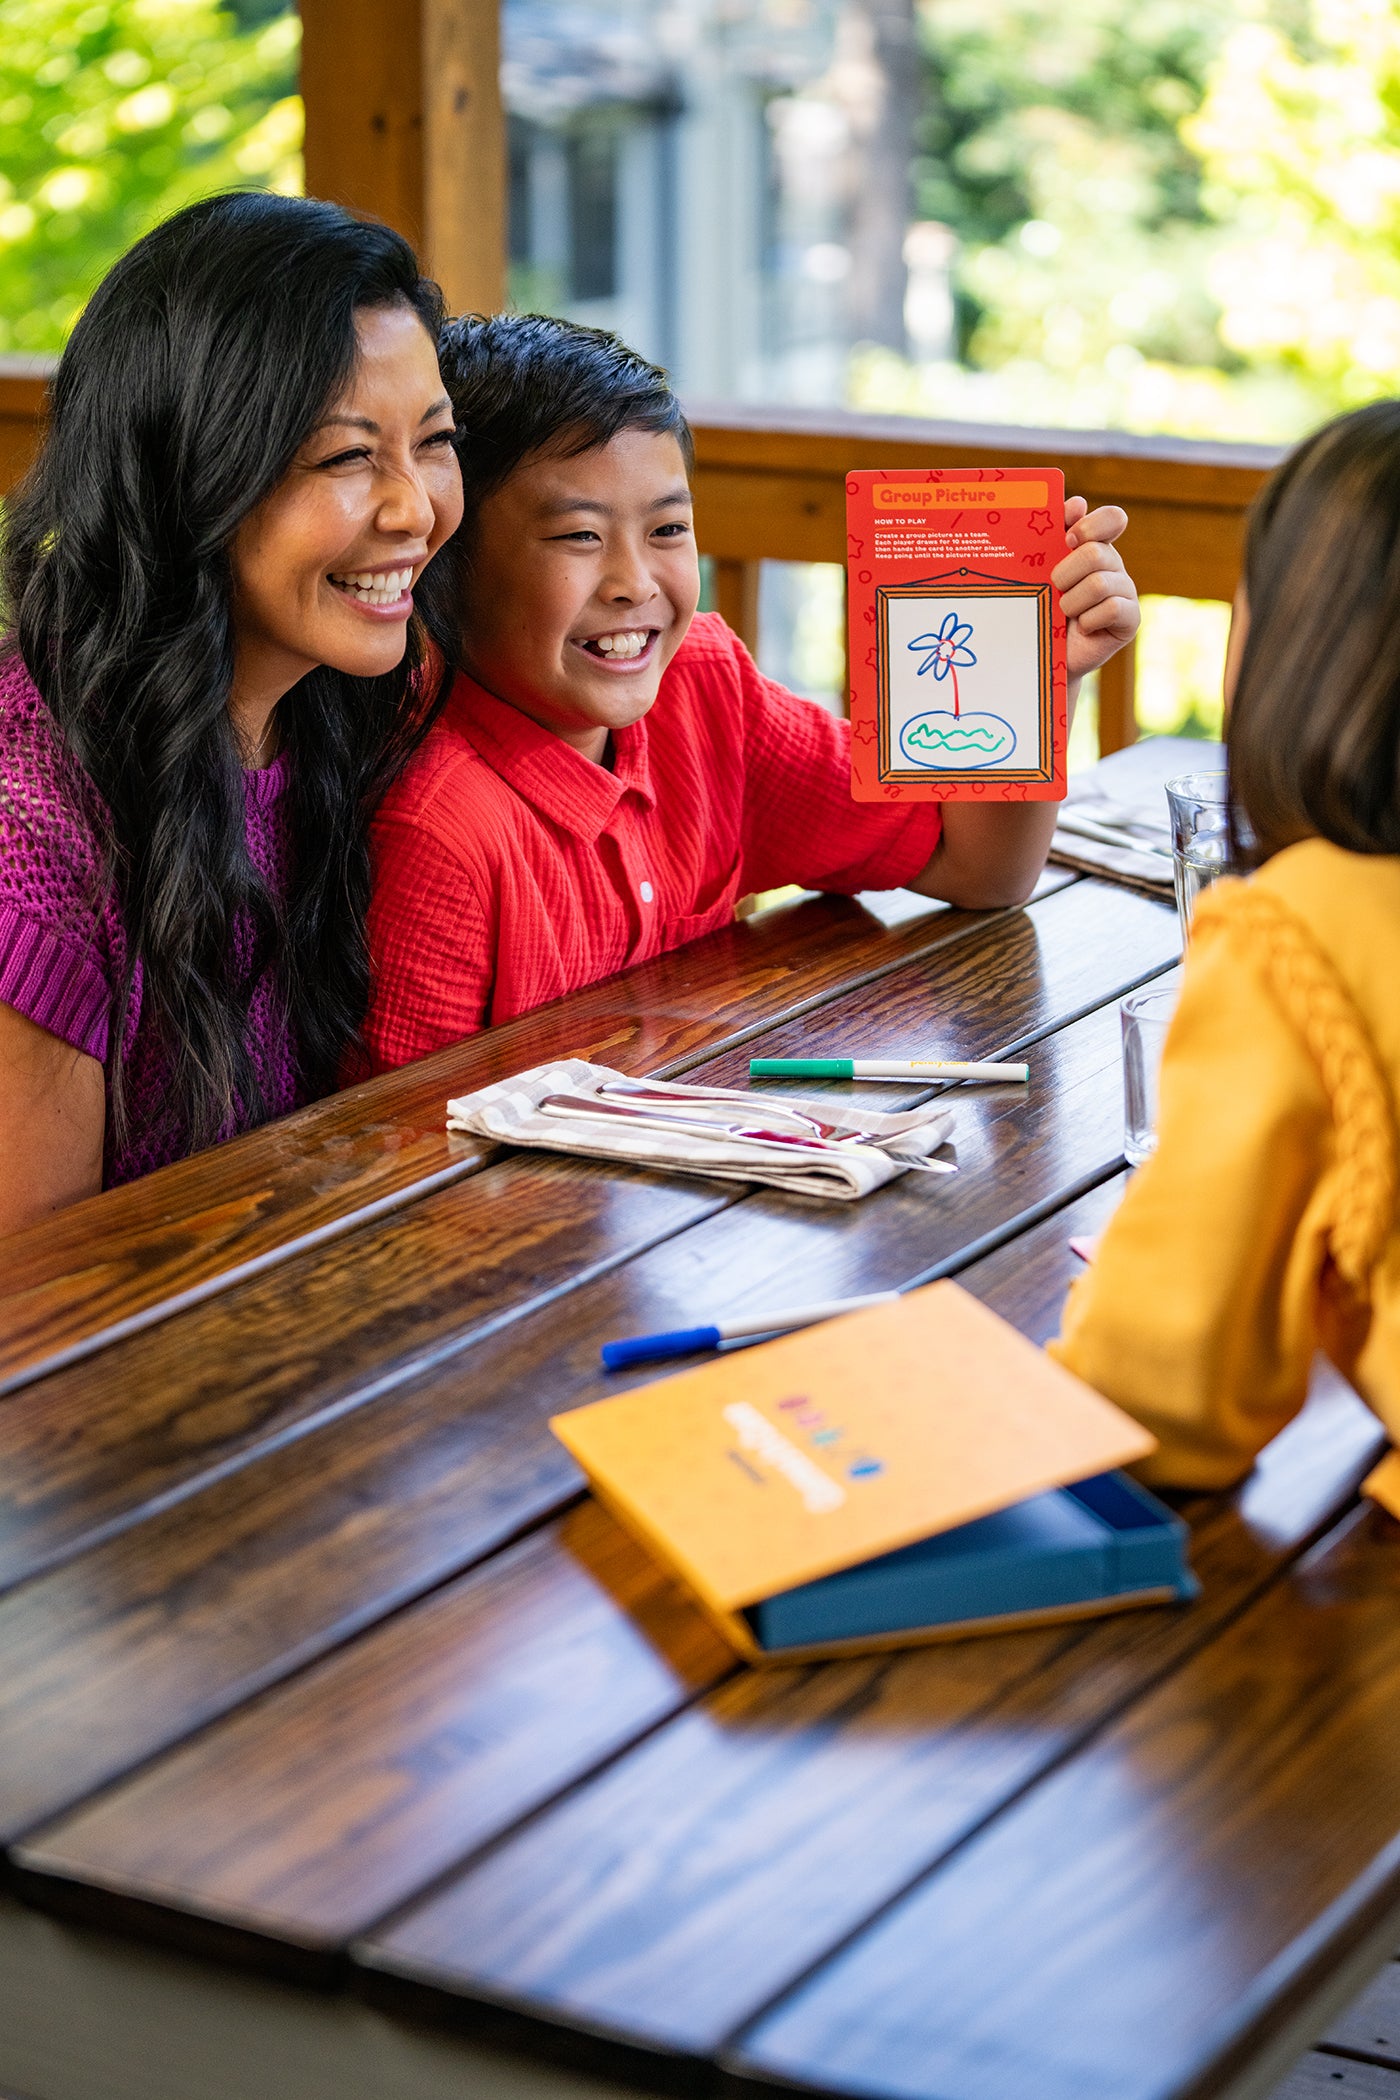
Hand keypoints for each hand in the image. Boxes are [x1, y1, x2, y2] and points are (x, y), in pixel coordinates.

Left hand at [1054, 497, 1139, 686]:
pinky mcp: (1131, 619)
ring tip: (1065, 613)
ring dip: (1072, 601)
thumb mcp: (1040, 570)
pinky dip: (1088, 620)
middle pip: (1096, 553)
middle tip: (1055, 588)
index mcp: (1096, 546)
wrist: (1044, 654)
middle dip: (1066, 573)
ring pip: (1099, 583)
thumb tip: (1077, 503)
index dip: (1091, 525)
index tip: (1068, 540)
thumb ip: (1054, 534)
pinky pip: (1112, 609)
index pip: (1112, 519)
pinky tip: (1083, 627)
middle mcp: (1114, 565)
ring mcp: (1126, 592)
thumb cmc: (1041, 607)